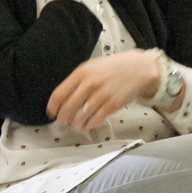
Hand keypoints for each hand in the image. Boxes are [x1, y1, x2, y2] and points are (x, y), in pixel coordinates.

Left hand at [45, 49, 160, 129]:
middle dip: (63, 120)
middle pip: (67, 109)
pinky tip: (89, 124)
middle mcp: (89, 84)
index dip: (52, 108)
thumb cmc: (115, 67)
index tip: (52, 114)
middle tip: (64, 122)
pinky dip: (89, 125)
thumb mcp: (93, 67)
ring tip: (77, 126)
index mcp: (81, 72)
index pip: (58, 95)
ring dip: (76, 125)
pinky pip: (94, 121)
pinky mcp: (112, 105)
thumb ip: (78, 80)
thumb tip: (63, 99)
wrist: (139, 68)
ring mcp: (101, 95)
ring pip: (80, 118)